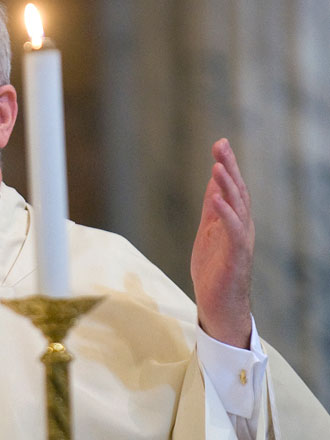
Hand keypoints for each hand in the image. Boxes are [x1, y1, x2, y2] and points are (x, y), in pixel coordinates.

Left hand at [191, 139, 254, 348]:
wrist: (220, 305)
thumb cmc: (215, 270)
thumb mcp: (208, 232)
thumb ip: (211, 209)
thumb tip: (212, 184)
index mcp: (232, 221)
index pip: (231, 188)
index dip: (226, 165)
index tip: (219, 143)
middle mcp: (240, 227)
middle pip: (237, 191)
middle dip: (229, 167)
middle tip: (220, 144)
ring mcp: (240, 241)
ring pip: (238, 207)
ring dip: (228, 185)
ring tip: (217, 166)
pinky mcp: (236, 255)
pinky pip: (233, 230)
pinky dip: (225, 213)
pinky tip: (215, 198)